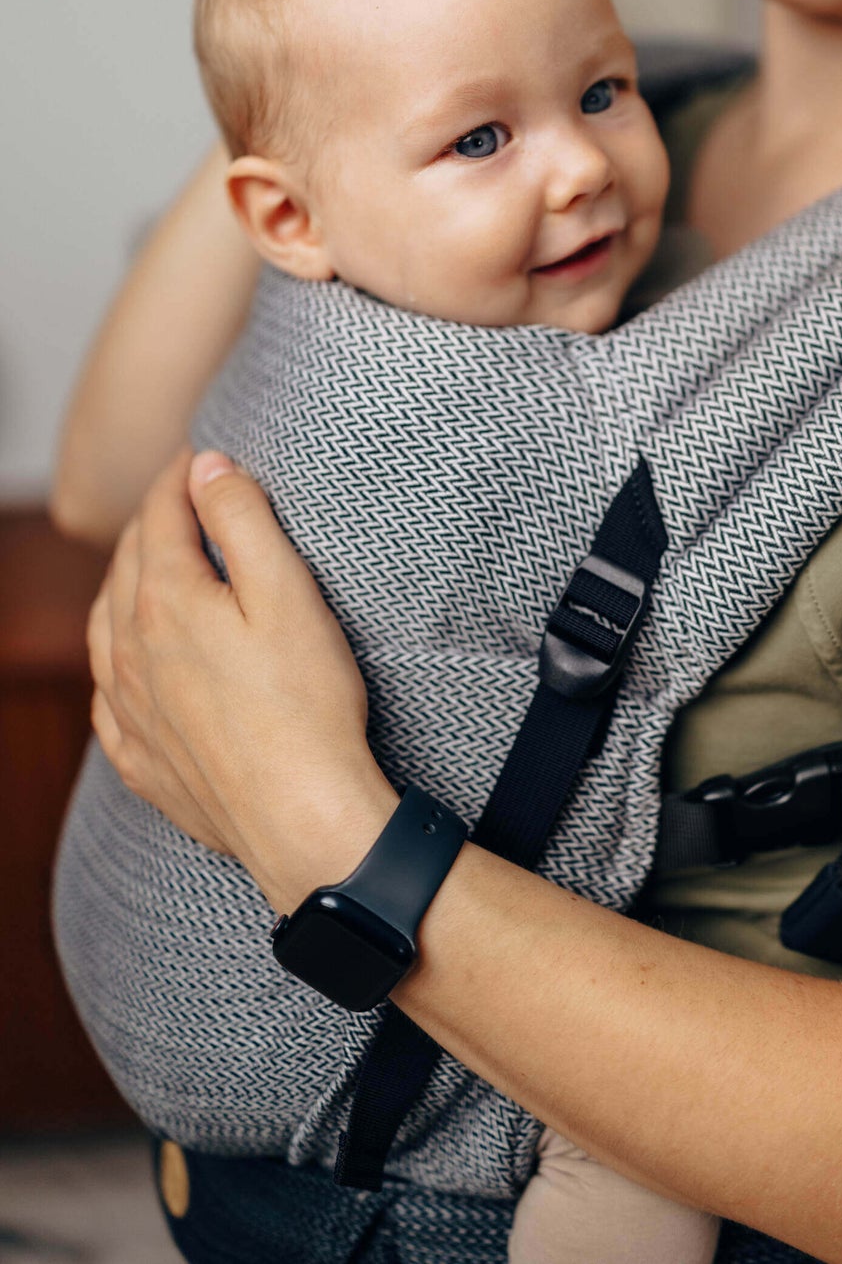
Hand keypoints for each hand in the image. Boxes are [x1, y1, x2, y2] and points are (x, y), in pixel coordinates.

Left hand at [88, 448, 397, 909]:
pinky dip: (112, 665)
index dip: (181, 477)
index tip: (201, 454)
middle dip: (150, 524)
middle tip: (181, 500)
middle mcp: (130, 653)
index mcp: (165, 602)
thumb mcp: (288, 592)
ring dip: (123, 587)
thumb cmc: (307, 703)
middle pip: (126, 566)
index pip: (161, 516)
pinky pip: (106, 700)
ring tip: (147, 569)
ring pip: (104, 630)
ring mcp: (129, 711)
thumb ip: (243, 519)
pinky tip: (128, 669)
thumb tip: (206, 467)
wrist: (301, 818)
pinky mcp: (143, 761)